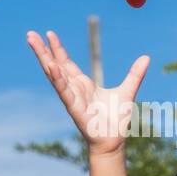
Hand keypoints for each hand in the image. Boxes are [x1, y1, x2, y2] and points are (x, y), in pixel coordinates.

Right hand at [27, 30, 148, 155]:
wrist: (114, 142)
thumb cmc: (116, 120)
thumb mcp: (128, 91)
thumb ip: (135, 74)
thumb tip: (146, 57)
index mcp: (82, 84)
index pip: (66, 62)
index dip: (57, 48)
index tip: (49, 33)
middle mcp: (73, 89)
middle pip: (54, 65)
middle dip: (42, 50)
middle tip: (30, 34)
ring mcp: (71, 98)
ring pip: (54, 75)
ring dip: (44, 58)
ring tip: (33, 43)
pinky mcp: (74, 108)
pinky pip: (64, 91)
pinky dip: (57, 78)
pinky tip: (51, 65)